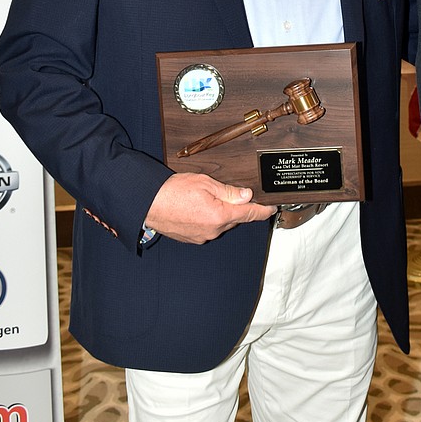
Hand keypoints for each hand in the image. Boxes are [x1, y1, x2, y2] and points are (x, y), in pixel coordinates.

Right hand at [144, 173, 274, 243]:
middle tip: (226, 192)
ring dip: (220, 213)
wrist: (148, 203)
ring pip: (221, 224)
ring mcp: (203, 237)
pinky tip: (197, 208)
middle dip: (235, 207)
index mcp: (220, 215)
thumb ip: (229, 191)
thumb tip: (246, 196)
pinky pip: (209, 229)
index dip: (263, 211)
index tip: (272, 209)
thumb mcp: (206, 183)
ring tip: (205, 198)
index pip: (250, 214)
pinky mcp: (193, 239)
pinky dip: (209, 219)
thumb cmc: (174, 191)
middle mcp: (213, 230)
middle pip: (235, 219)